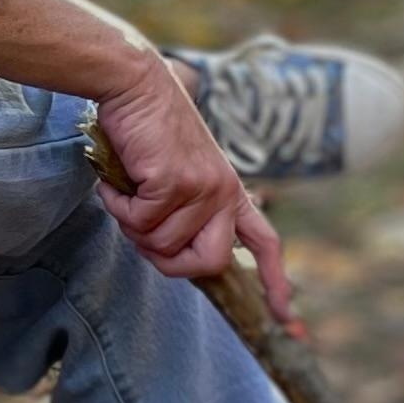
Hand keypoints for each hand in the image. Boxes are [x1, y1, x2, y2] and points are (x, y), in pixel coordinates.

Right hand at [89, 52, 295, 327]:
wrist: (135, 83)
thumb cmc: (149, 131)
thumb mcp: (180, 173)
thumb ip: (188, 211)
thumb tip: (173, 253)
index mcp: (231, 192)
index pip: (265, 243)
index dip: (276, 283)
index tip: (287, 319)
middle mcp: (224, 193)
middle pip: (209, 264)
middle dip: (169, 262)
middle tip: (142, 233)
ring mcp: (202, 188)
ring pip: (164, 245)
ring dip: (134, 227)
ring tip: (126, 192)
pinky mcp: (174, 182)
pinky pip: (141, 223)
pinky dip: (119, 208)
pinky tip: (116, 182)